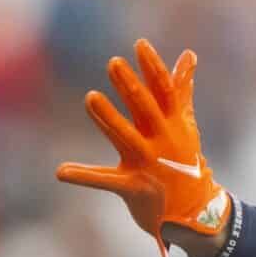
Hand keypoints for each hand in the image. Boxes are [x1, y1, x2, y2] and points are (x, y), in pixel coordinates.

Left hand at [56, 39, 230, 256]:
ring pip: (126, 138)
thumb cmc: (184, 161)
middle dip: (131, 87)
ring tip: (90, 97)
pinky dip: (84, 177)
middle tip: (114, 63)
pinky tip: (61, 171)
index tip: (140, 45)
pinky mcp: (134, 188)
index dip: (153, 68)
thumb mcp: (185, 124)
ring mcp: (149, 165)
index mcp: (174, 125)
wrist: (194, 211)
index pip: (165, 91)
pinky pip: (106, 181)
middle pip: (146, 110)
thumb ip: (181, 89)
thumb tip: (188, 55)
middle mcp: (163, 142)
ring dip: (109, 119)